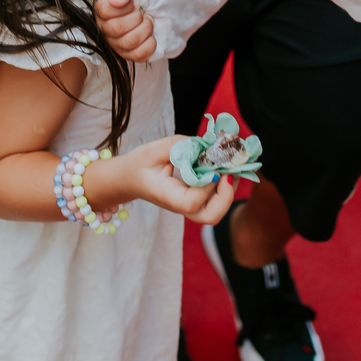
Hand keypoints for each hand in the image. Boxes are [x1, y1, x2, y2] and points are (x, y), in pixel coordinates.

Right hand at [95, 0, 155, 62]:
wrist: (156, 10)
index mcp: (102, 9)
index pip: (105, 10)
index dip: (125, 7)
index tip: (135, 2)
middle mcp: (105, 28)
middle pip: (117, 28)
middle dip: (137, 18)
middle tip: (142, 12)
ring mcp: (116, 44)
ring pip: (129, 42)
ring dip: (145, 29)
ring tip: (148, 22)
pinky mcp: (128, 55)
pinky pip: (138, 55)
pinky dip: (150, 45)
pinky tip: (151, 36)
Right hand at [112, 136, 236, 224]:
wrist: (128, 178)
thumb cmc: (139, 164)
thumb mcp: (153, 150)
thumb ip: (180, 146)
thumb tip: (207, 145)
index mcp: (167, 196)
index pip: (192, 201)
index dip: (208, 186)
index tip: (215, 166)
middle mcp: (180, 206)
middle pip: (210, 216)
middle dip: (226, 196)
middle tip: (229, 172)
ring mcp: (188, 206)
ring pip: (215, 211)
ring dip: (229, 191)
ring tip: (232, 167)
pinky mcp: (194, 200)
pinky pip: (214, 201)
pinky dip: (224, 186)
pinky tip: (225, 168)